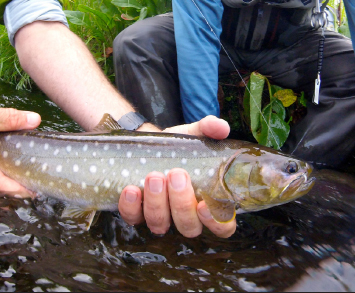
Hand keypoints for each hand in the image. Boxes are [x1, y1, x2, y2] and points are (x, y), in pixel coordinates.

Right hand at [0, 101, 40, 195]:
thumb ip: (7, 119)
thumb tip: (35, 120)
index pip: (8, 186)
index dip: (28, 185)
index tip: (46, 183)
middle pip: (1, 181)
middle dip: (21, 176)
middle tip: (42, 167)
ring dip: (7, 167)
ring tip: (28, 157)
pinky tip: (3, 147)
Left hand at [118, 115, 236, 237]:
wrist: (147, 144)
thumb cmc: (178, 147)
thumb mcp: (193, 134)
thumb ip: (209, 129)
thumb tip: (221, 127)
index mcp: (208, 202)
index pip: (223, 227)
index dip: (216, 221)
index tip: (204, 204)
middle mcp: (185, 217)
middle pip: (189, 227)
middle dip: (182, 204)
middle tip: (176, 174)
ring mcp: (160, 218)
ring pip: (160, 224)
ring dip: (156, 203)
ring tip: (154, 176)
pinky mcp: (136, 213)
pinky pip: (133, 218)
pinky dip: (131, 206)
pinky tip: (131, 188)